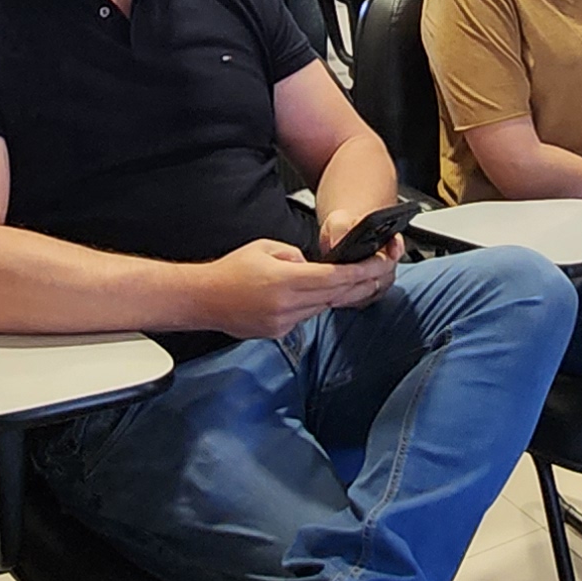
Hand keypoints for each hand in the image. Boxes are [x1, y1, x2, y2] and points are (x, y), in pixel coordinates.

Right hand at [194, 236, 395, 337]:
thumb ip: (295, 255)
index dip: (361, 272)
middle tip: (376, 273)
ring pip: (320, 307)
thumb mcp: (266, 248)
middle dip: (358, 284)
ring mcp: (282, 322)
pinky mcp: (277, 332)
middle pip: (334, 295)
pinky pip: (304, 317)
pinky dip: (309, 305)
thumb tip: (311, 265)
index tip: (378, 265)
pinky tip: (302, 296)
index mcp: (285, 280)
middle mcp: (286, 305)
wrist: (203, 299)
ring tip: (338, 279)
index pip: (335, 277)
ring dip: (331, 294)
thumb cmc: (230, 271)